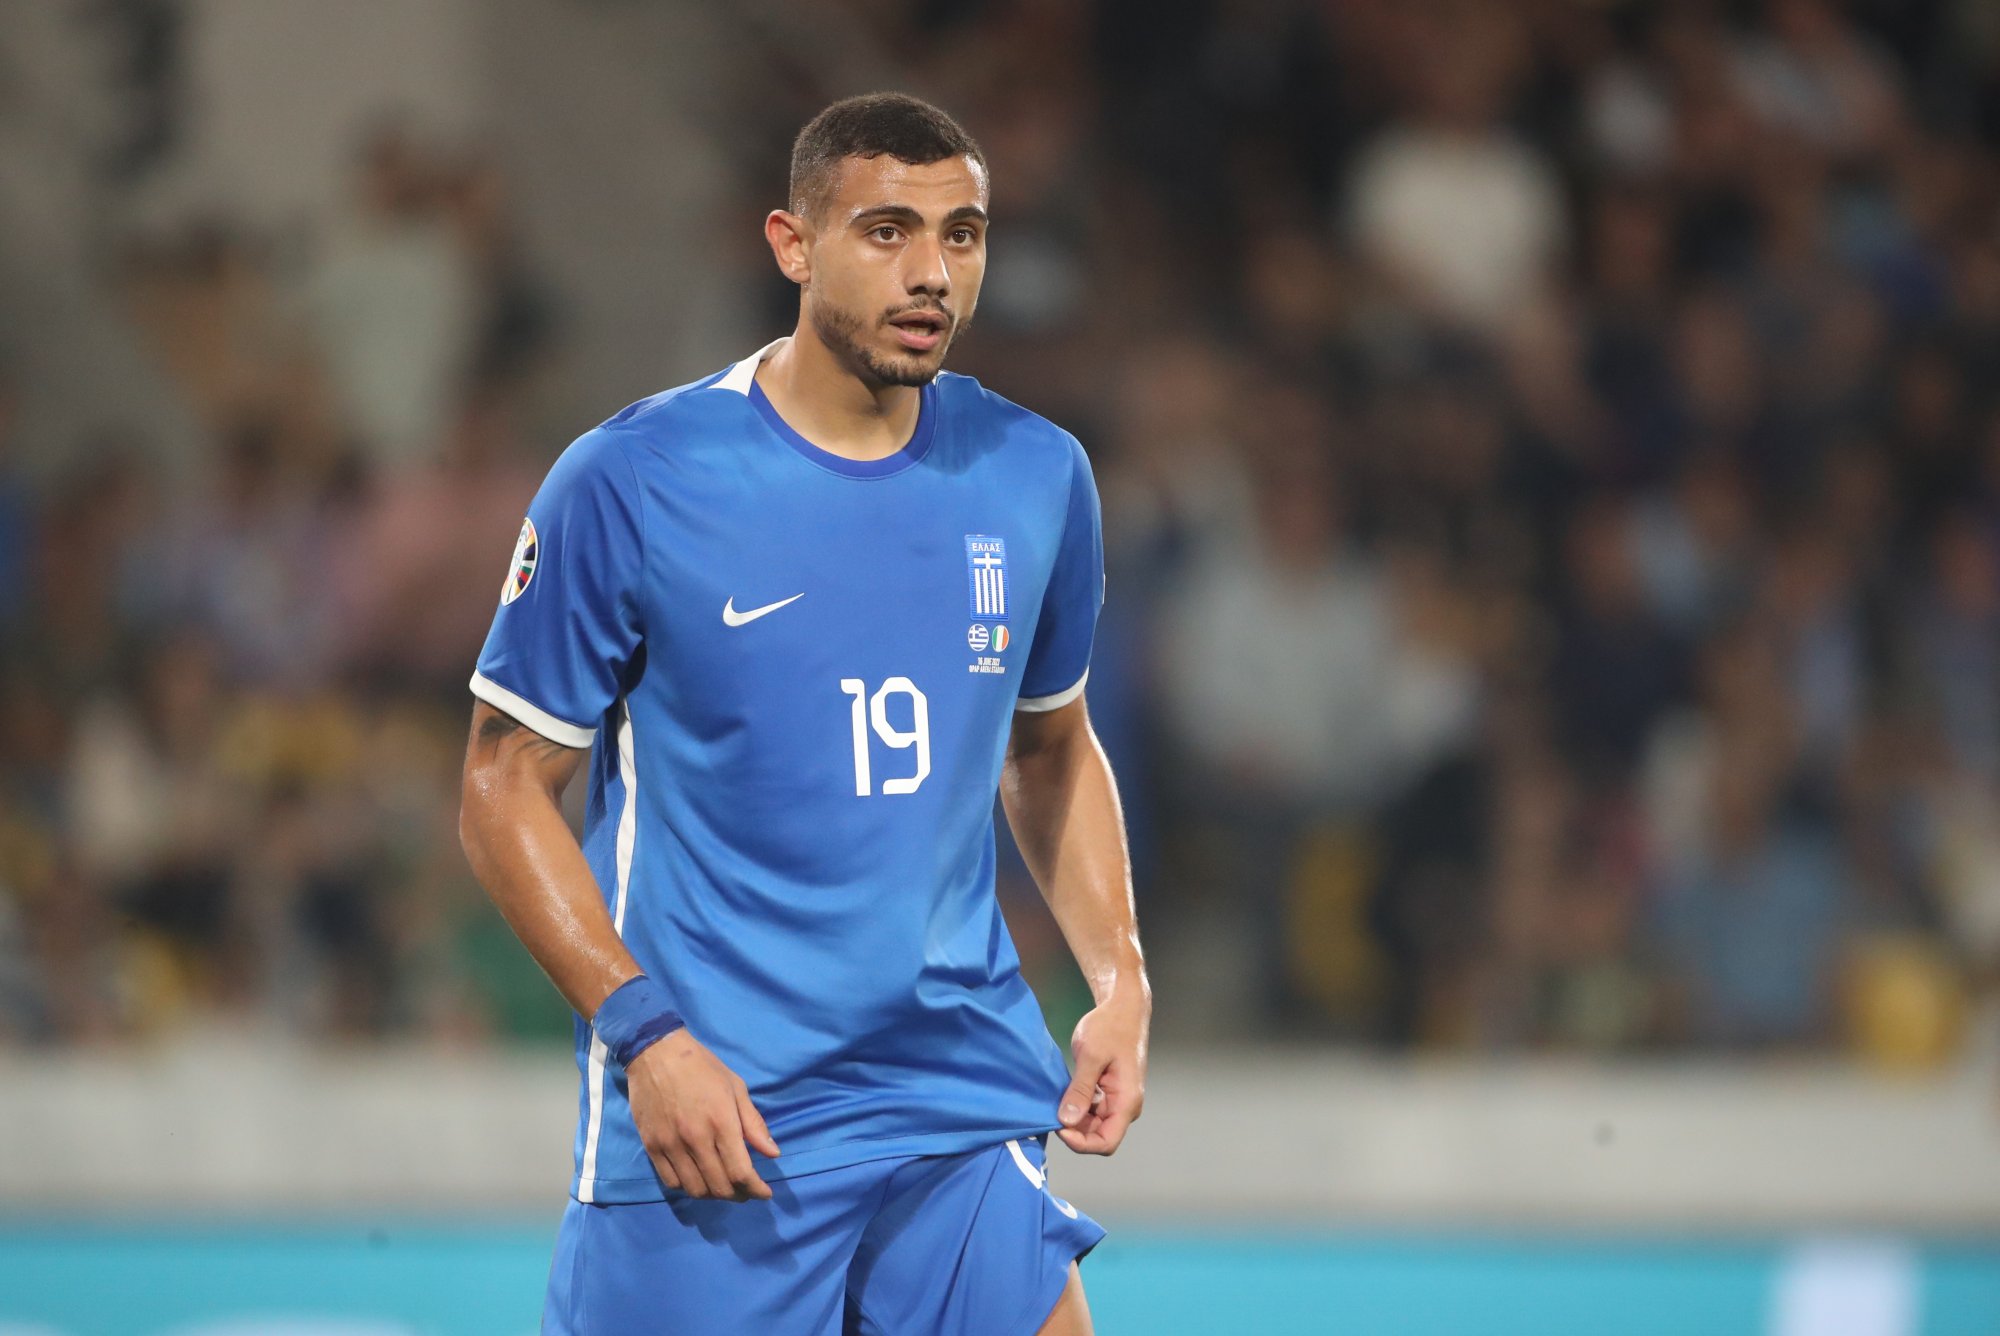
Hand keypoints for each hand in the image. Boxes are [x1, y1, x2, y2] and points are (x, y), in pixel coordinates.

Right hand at [627, 1029, 780, 1200]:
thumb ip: (754, 1123)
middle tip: (746, 1191)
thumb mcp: (736, 1087)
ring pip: (695, 1189)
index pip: (741, 1172)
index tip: (765, 1193)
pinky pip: (671, 1181)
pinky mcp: (651, 1146)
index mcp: (721, 1122)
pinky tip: (698, 1179)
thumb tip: (773, 1153)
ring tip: (723, 1187)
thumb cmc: (702, 1067)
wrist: (656, 1053)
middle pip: (719, 1186)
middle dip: (738, 1195)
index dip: (756, 1189)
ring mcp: (671, 1145)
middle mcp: (696, 1138)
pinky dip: (688, 1187)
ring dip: (713, 1195)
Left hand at [1055, 989, 1148, 1155]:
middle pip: (1098, 1136)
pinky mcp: (1110, 1092)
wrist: (1123, 1008)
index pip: (1106, 1142)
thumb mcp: (1091, 1056)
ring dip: (1074, 1119)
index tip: (1058, 1126)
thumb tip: (1067, 1120)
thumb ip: (1080, 1090)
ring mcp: (1119, 1100)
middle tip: (1050, 1112)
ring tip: (1055, 1102)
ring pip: (1094, 1124)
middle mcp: (1126, 1106)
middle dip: (1074, 1131)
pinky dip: (1077, 1107)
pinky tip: (1063, 1095)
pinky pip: (1093, 1110)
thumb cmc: (1111, 1027)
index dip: (1080, 1142)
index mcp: (1127, 1101)